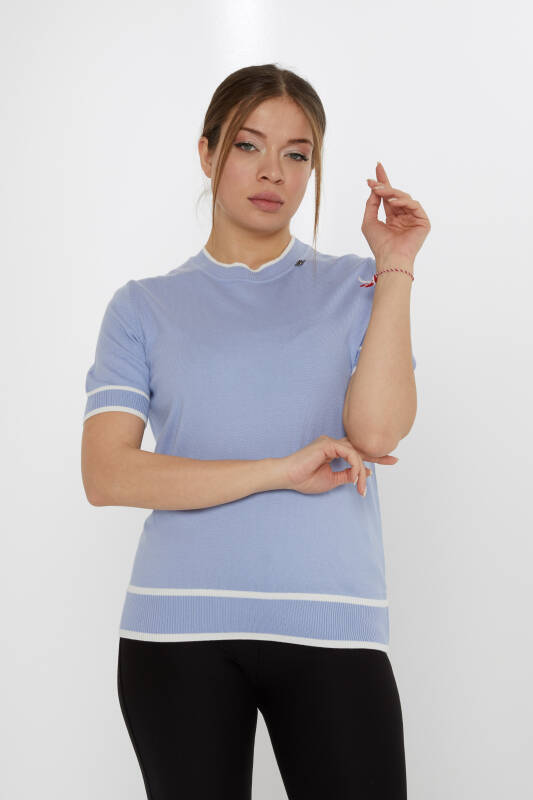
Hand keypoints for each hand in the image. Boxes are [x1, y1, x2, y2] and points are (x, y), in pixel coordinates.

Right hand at [280, 435, 398, 496]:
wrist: (288, 478)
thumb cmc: (305, 479)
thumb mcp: (332, 480)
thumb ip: (347, 475)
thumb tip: (364, 473)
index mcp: (333, 451)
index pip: (356, 452)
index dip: (372, 457)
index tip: (389, 460)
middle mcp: (333, 444)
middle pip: (360, 449)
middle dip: (377, 455)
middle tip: (394, 460)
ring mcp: (330, 442)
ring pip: (356, 454)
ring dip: (361, 472)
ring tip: (361, 487)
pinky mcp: (328, 444)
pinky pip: (349, 454)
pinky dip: (355, 466)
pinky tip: (355, 477)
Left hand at [362, 162, 430, 264]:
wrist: (390, 258)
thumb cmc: (379, 244)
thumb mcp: (369, 221)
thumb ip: (371, 204)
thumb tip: (374, 188)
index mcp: (393, 218)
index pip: (388, 196)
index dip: (383, 182)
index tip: (377, 167)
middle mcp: (404, 217)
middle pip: (396, 194)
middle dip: (385, 185)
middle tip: (374, 181)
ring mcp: (414, 218)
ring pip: (405, 198)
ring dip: (392, 193)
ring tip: (381, 191)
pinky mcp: (423, 222)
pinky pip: (414, 205)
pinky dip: (403, 202)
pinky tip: (392, 203)